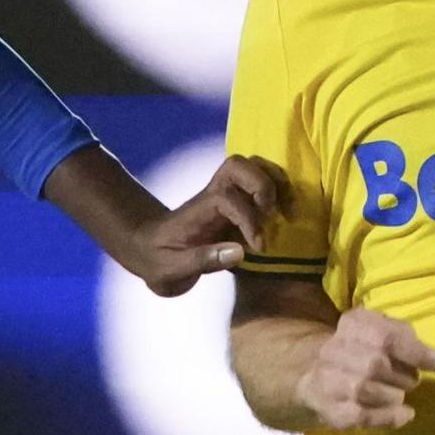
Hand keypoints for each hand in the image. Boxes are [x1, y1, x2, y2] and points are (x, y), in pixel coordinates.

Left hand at [111, 155, 287, 297]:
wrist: (146, 250)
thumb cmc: (157, 260)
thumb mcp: (171, 269)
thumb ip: (202, 260)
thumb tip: (240, 252)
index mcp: (197, 210)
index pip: (227, 198)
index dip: (248, 219)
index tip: (258, 246)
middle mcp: (212, 195)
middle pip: (239, 165)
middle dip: (264, 187)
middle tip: (273, 217)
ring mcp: (224, 195)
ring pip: (253, 167)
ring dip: (276, 183)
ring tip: (288, 213)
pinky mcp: (234, 201)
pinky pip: (259, 182)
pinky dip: (278, 191)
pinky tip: (284, 215)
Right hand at [296, 307, 434, 429]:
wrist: (308, 372)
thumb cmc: (356, 348)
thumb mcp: (375, 327)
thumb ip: (404, 335)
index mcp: (356, 326)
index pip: (392, 338)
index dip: (422, 355)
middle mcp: (341, 352)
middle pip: (391, 369)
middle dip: (405, 376)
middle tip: (403, 378)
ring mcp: (335, 383)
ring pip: (384, 395)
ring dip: (396, 396)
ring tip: (392, 392)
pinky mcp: (334, 410)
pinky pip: (370, 417)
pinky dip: (391, 417)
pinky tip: (403, 414)